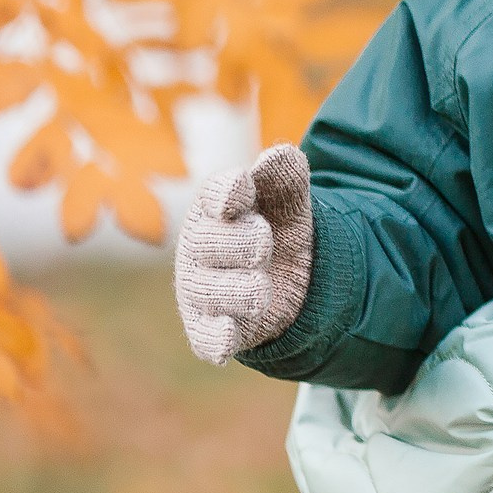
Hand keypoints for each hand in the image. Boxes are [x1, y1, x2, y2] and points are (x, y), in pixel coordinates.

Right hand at [173, 143, 314, 363]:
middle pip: (208, 242)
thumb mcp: (291, 204)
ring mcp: (202, 289)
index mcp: (218, 209)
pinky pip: (206, 336)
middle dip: (238, 242)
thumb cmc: (278, 227)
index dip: (227, 192)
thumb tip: (281, 154)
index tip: (242, 188)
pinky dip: (215, 339)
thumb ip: (288, 180)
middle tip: (265, 242)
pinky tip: (229, 338)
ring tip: (262, 289)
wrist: (290, 278)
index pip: (216, 195)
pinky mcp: (210, 328)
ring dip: (236, 289)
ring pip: (208, 290)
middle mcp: (201, 248)